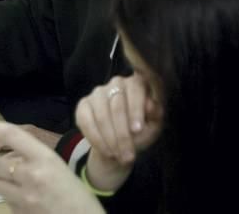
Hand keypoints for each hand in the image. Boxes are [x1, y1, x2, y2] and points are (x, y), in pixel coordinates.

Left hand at [0, 121, 104, 213]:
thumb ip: (34, 159)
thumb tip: (7, 159)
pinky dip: (10, 200)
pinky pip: (6, 203)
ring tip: (12, 185)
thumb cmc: (76, 193)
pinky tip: (25, 201)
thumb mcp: (58, 167)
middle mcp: (32, 175)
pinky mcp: (20, 213)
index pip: (12, 135)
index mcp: (45, 158)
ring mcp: (25, 197)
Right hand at [75, 74, 162, 192]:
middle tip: (128, 154)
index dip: (136, 109)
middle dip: (122, 133)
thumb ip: (155, 114)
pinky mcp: (83, 105)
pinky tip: (105, 150)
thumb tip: (151, 105)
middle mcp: (116, 83)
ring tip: (118, 155)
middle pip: (117, 106)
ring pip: (102, 115)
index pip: (136, 89)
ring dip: (110, 139)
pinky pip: (86, 121)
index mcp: (137, 83)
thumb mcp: (153, 125)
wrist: (121, 144)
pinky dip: (96, 139)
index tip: (137, 130)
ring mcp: (98, 93)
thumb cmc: (141, 131)